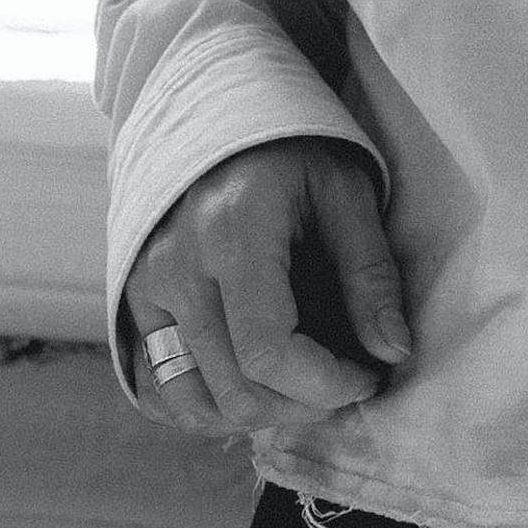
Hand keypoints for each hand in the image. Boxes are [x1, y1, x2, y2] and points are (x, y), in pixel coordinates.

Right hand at [122, 139, 411, 475]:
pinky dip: (209, 409)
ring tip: (303, 388)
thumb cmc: (292, 151)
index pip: (269, 352)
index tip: (369, 376)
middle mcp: (177, 267)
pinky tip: (254, 388)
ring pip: (196, 401)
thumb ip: (371, 273)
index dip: (327, 384)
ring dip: (259, 415)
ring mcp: (146, 289)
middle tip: (346, 381)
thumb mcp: (346, 192)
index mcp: (233, 233)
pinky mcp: (133, 304)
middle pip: (236, 388)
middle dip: (304, 405)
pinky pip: (161, 390)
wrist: (217, 111)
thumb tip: (393, 354)